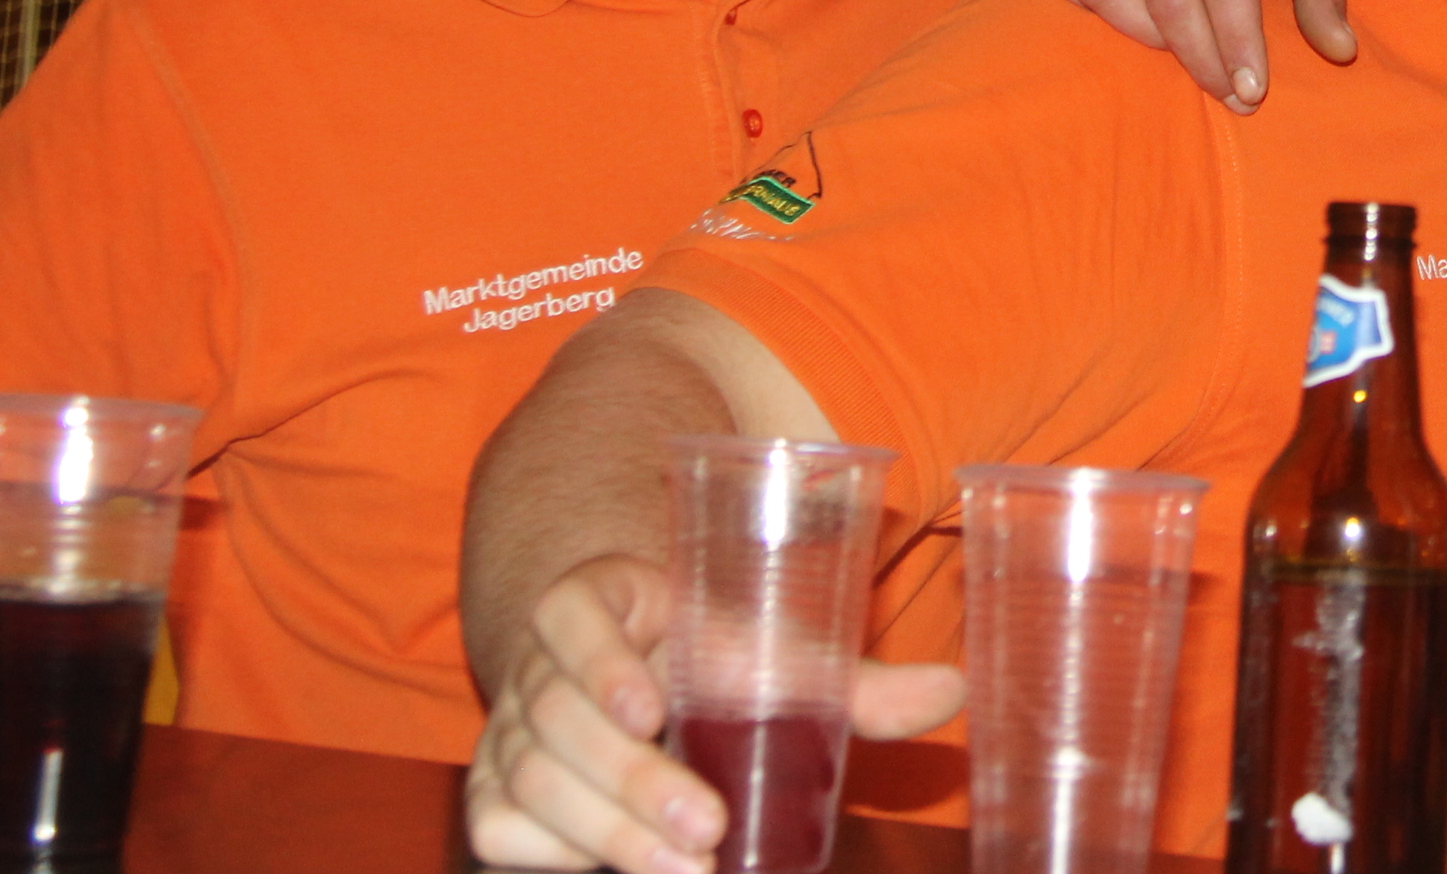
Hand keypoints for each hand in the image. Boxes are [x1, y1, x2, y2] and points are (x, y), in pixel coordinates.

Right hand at [464, 554, 963, 873]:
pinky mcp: (496, 792)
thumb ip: (852, 679)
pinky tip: (612, 864)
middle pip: (557, 717)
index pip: (573, 614)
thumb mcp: (769, 657)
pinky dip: (553, 851)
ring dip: (607, 831)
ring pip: (532, 780)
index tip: (653, 708)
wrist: (634, 687)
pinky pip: (502, 826)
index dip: (600, 660)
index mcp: (598, 600)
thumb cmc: (712, 662)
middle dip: (630, 781)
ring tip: (686, 867)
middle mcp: (539, 662)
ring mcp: (507, 730)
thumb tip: (951, 691)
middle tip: (704, 829)